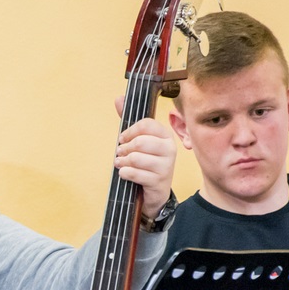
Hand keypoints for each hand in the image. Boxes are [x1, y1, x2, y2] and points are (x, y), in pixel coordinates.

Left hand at [113, 96, 176, 218]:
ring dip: (123, 161)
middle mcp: (170, 149)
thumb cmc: (146, 162)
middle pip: (140, 142)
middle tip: (120, 153)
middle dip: (124, 148)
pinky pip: (136, 174)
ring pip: (136, 158)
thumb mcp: (138, 140)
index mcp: (165, 135)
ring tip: (121, 163)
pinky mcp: (160, 182)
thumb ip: (128, 120)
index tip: (122, 138)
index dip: (129, 131)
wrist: (155, 191)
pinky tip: (125, 173)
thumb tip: (119, 98)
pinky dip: (125, 173)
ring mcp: (166, 166)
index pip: (147, 124)